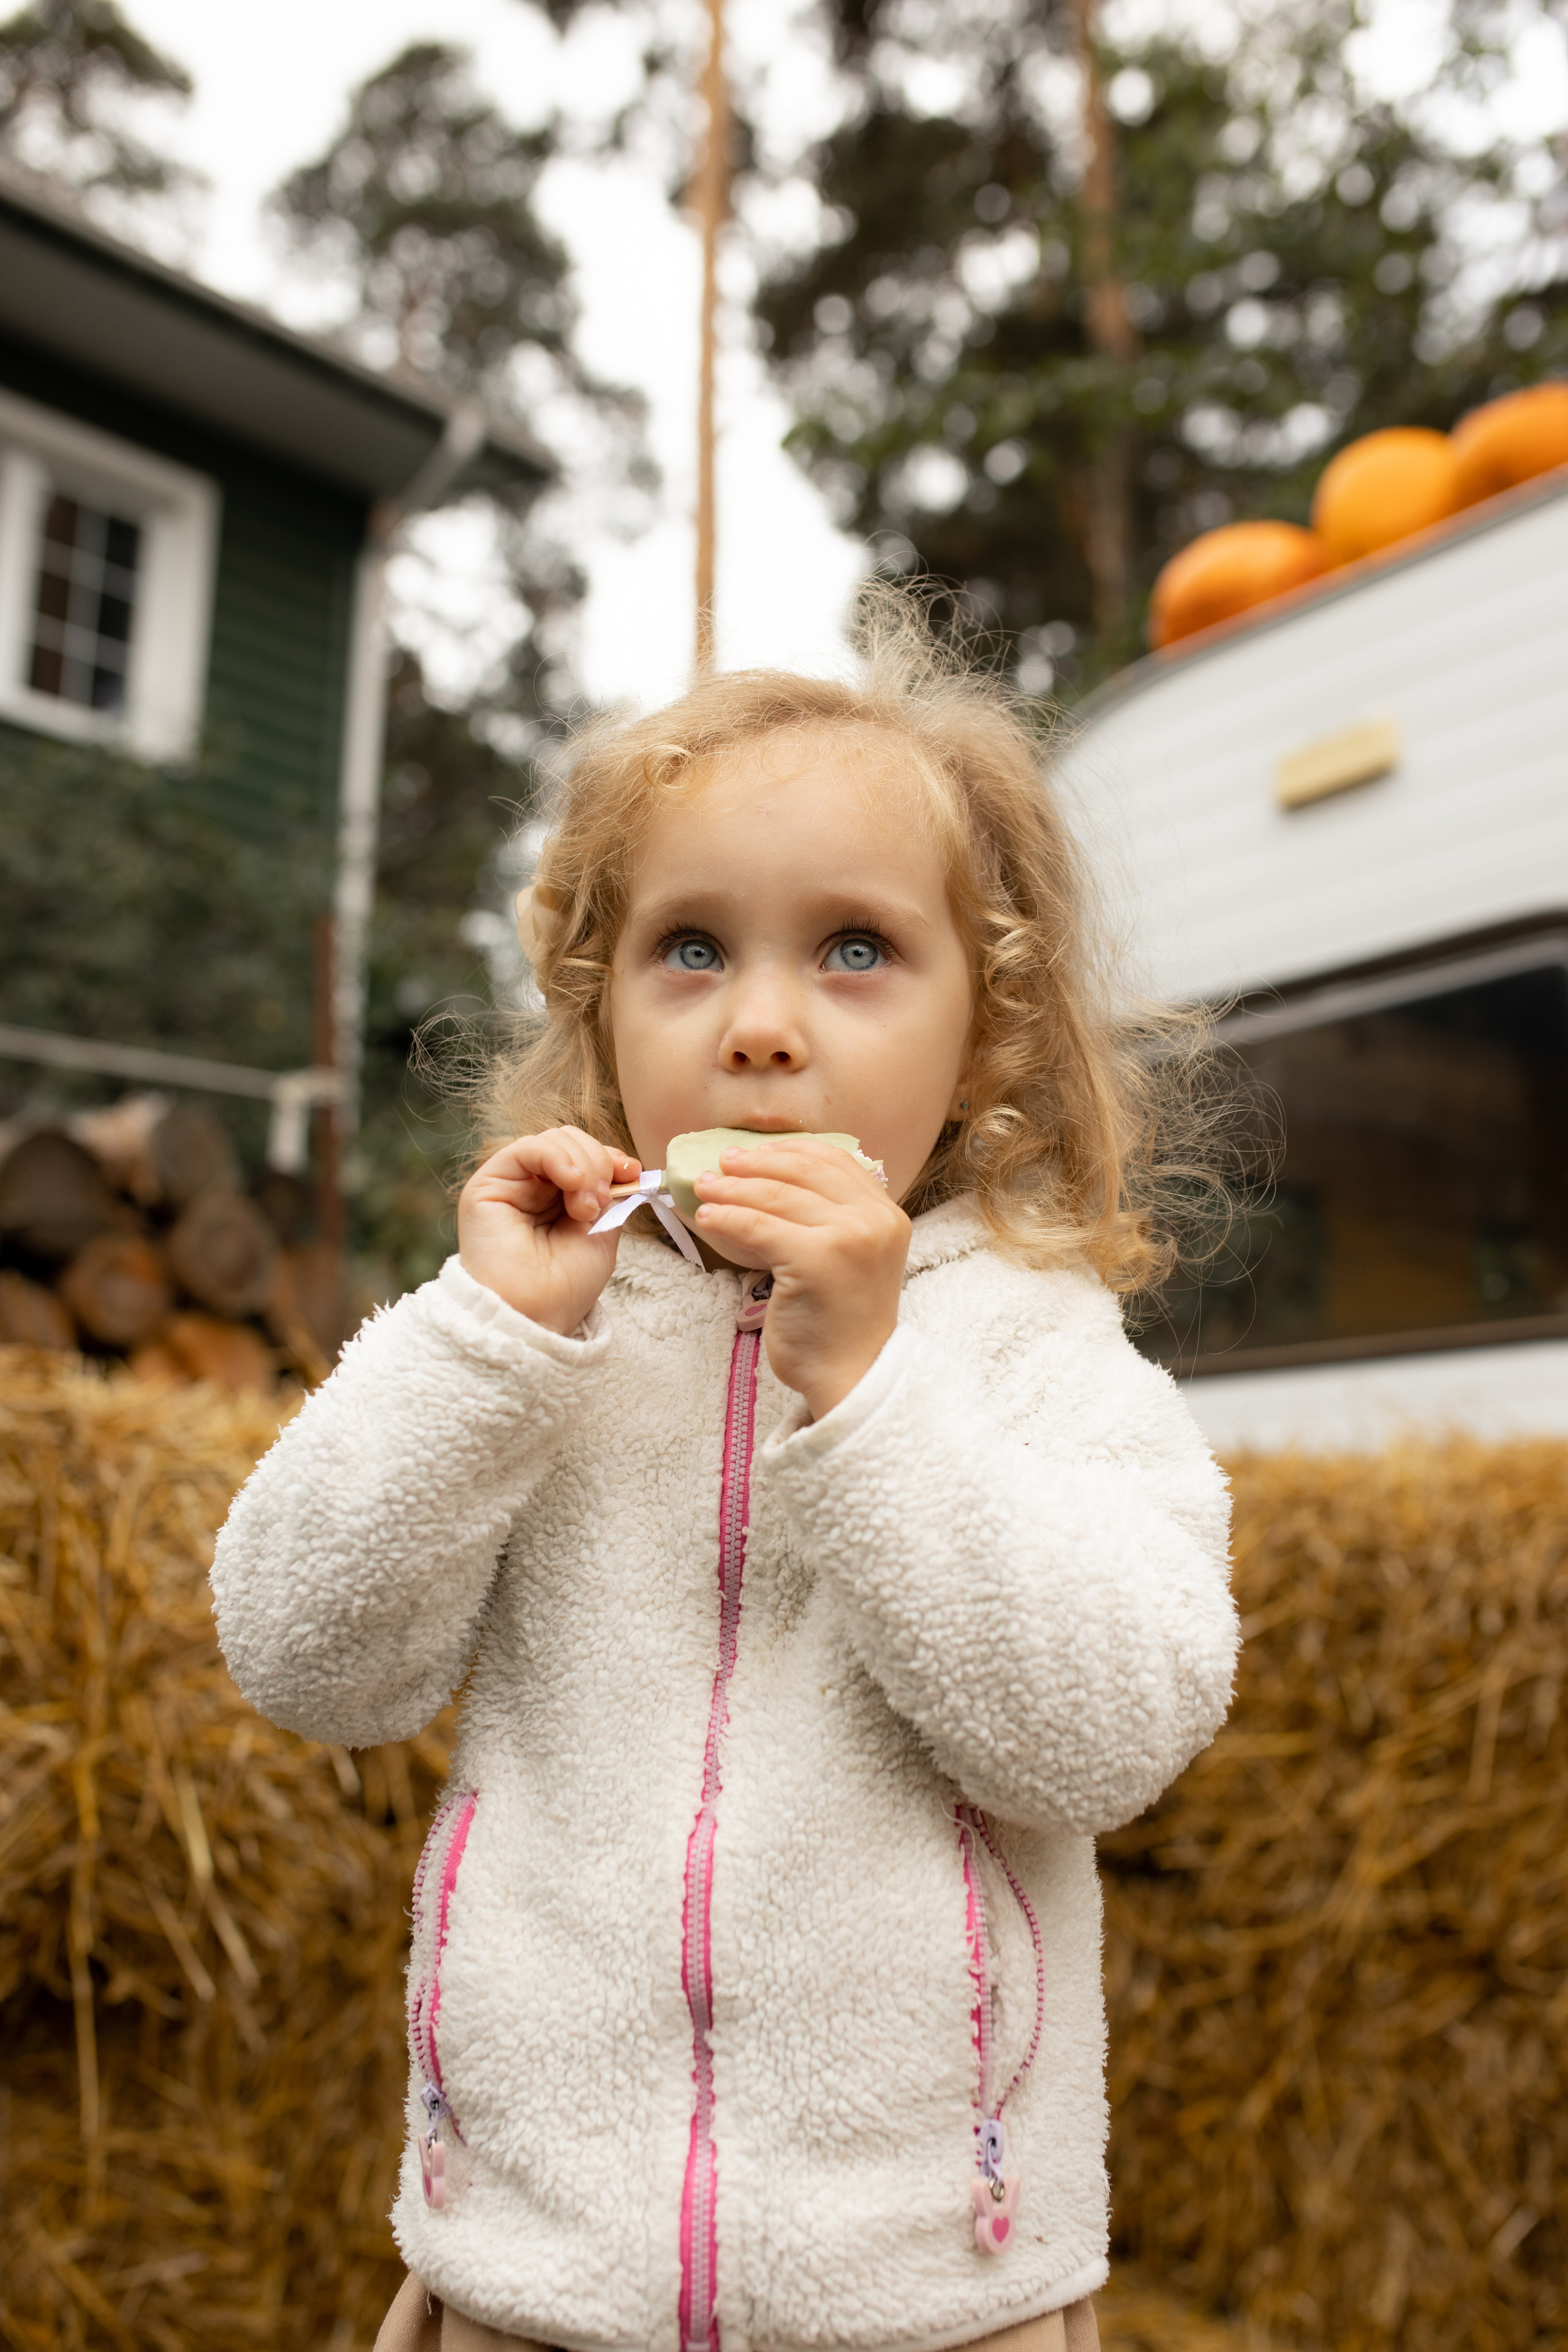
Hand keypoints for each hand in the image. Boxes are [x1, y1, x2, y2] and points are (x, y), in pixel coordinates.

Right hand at [458, 1127, 640, 1335]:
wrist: (534, 1314)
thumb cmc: (564, 1286)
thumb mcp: (602, 1233)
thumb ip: (608, 1195)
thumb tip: (625, 1167)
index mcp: (558, 1198)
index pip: (585, 1155)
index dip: (611, 1158)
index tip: (632, 1174)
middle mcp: (533, 1186)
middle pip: (572, 1141)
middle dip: (599, 1164)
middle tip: (600, 1203)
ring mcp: (511, 1183)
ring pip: (554, 1140)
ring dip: (583, 1166)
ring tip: (585, 1208)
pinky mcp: (489, 1183)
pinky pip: (528, 1147)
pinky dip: (558, 1158)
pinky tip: (573, 1183)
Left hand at [693, 1139, 910, 1415]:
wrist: (851, 1376)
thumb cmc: (841, 1322)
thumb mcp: (850, 1257)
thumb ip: (832, 1219)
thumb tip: (774, 1179)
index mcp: (886, 1214)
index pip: (834, 1161)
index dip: (789, 1150)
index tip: (755, 1152)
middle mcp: (874, 1220)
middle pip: (803, 1172)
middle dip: (755, 1164)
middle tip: (722, 1164)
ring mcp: (849, 1237)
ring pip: (777, 1196)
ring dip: (733, 1188)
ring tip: (704, 1188)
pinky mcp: (816, 1259)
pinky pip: (758, 1227)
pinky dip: (727, 1218)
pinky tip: (707, 1218)